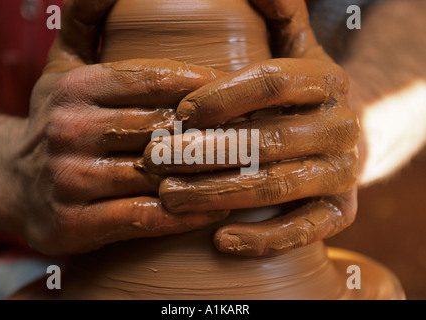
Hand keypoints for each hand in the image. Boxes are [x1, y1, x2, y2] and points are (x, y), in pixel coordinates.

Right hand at [0, 0, 228, 255]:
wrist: (7, 181)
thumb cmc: (54, 121)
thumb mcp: (62, 67)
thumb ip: (87, 21)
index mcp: (76, 87)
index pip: (154, 78)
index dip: (205, 86)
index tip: (242, 92)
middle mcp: (71, 129)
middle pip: (163, 127)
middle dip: (215, 131)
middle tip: (258, 134)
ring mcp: (71, 178)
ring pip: (159, 173)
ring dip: (209, 174)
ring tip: (249, 170)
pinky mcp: (75, 223)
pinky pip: (145, 217)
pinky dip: (185, 214)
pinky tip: (214, 207)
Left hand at [141, 0, 359, 255]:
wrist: (333, 141)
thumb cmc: (294, 97)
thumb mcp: (292, 49)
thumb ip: (279, 14)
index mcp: (326, 80)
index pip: (270, 82)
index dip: (220, 96)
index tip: (178, 112)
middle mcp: (342, 126)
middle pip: (266, 139)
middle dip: (204, 152)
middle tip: (153, 160)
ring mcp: (343, 172)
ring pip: (276, 187)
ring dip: (218, 194)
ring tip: (170, 196)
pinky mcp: (340, 213)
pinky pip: (303, 230)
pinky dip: (262, 239)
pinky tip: (219, 241)